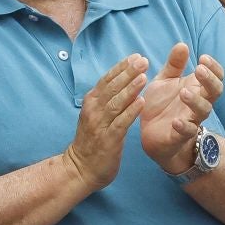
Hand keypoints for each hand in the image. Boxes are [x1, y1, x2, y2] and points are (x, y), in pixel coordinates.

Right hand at [65, 56, 146, 192]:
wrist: (80, 169)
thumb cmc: (92, 140)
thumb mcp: (96, 114)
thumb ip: (107, 99)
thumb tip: (125, 81)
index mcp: (92, 101)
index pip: (107, 79)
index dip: (121, 67)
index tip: (136, 56)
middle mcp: (94, 110)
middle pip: (112, 87)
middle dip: (128, 72)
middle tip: (143, 60)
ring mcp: (100, 124)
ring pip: (116, 102)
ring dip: (130, 88)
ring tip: (144, 76)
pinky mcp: (108, 139)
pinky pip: (121, 123)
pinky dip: (131, 111)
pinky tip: (141, 102)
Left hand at [139, 44, 223, 173]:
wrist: (151, 134)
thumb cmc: (162, 104)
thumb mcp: (165, 80)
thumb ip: (174, 65)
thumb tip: (182, 44)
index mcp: (196, 88)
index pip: (216, 76)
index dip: (214, 67)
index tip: (203, 57)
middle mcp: (198, 103)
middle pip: (215, 91)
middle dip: (210, 80)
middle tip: (199, 70)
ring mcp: (191, 119)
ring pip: (203, 110)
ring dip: (196, 101)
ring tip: (184, 92)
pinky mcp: (179, 136)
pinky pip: (186, 131)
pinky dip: (183, 126)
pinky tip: (176, 120)